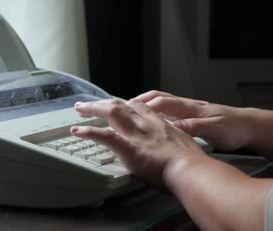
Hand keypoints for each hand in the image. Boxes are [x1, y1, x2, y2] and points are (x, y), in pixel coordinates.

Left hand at [70, 99, 205, 189]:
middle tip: (91, 104)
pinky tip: (78, 131)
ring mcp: (136, 134)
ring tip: (79, 109)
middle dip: (104, 102)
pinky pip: (103, 136)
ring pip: (111, 112)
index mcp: (160, 124)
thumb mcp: (187, 147)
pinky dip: (89, 132)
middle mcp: (146, 124)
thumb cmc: (194, 165)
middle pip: (121, 105)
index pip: (139, 107)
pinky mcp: (127, 147)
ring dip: (92, 108)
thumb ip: (176, 146)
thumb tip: (177, 153)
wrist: (192, 170)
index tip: (118, 104)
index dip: (126, 104)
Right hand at [132, 90, 254, 150]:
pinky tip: (151, 119)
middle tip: (123, 106)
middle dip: (140, 100)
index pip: (162, 103)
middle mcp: (188, 106)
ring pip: (163, 102)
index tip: (129, 109)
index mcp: (191, 108)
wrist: (250, 126)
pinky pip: (169, 109)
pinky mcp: (191, 115)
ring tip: (131, 110)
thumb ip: (194, 127)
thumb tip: (174, 126)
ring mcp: (189, 109)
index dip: (144, 105)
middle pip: (159, 98)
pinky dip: (156, 111)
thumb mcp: (215, 131)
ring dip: (146, 103)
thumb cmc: (234, 129)